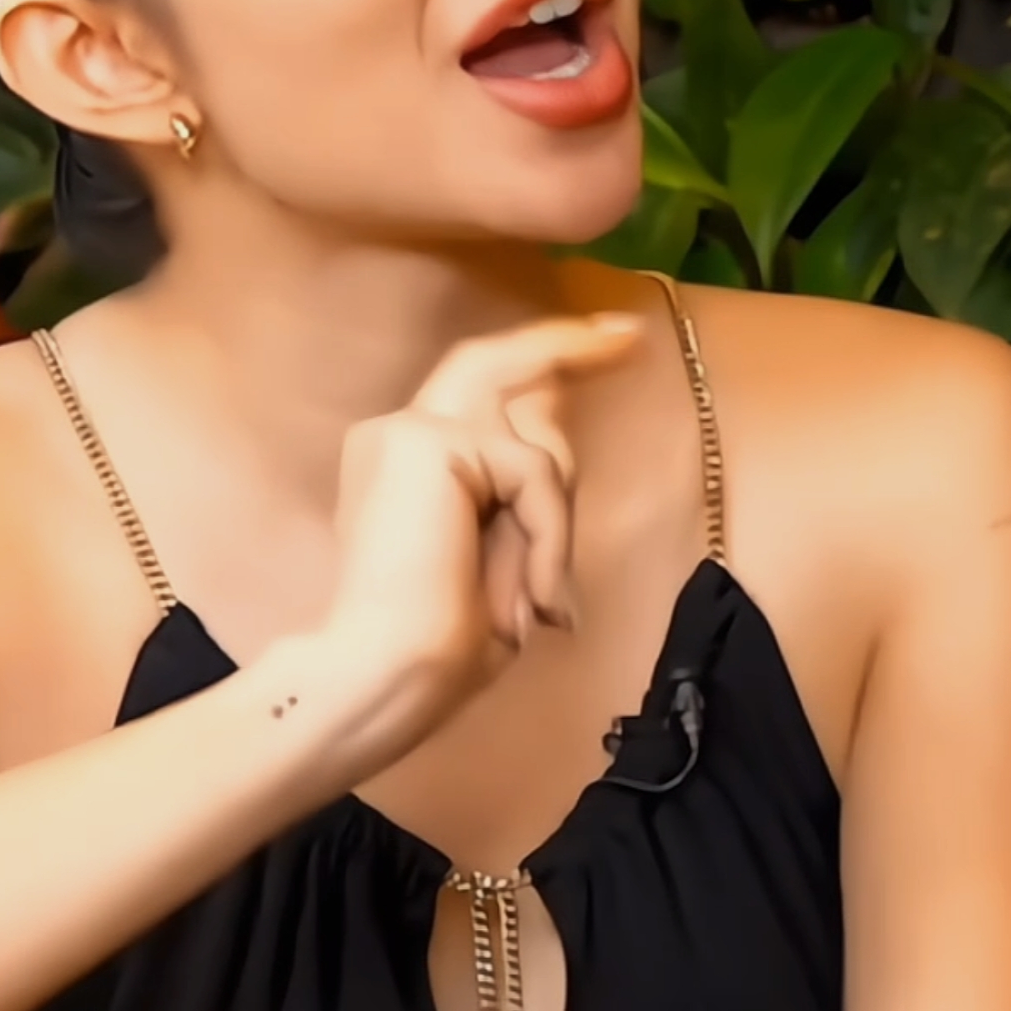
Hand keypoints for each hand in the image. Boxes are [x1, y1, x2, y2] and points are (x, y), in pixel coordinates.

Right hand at [320, 312, 643, 763]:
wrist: (381, 674)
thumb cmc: (434, 647)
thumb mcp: (499, 557)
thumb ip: (520, 499)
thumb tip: (556, 457)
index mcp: (404, 463)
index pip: (481, 401)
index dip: (538, 377)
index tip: (601, 350)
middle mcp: (397, 433)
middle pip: (493, 361)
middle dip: (566, 344)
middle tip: (629, 336)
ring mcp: (408, 429)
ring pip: (526, 434)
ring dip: (552, 513)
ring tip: (540, 596)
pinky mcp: (426, 440)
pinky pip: (531, 473)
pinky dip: (547, 539)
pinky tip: (533, 599)